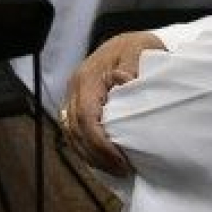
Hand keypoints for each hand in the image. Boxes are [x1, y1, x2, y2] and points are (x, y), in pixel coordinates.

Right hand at [61, 31, 164, 176]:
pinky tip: (102, 158)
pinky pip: (73, 129)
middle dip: (96, 154)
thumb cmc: (139, 47)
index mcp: (87, 77)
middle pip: (75, 129)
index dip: (100, 143)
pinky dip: (85, 147)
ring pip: (71, 131)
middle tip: (122, 171)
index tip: (121, 160)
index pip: (86, 117)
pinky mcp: (78, 101)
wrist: (131, 40)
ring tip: (114, 169)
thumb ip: (132, 65)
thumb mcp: (140, 50)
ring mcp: (74, 95)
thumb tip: (124, 81)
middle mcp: (75, 87)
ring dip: (89, 154)